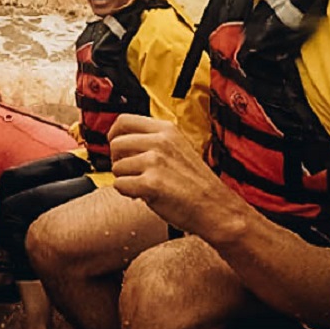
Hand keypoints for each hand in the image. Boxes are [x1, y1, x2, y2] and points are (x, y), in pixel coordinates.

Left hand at [109, 114, 233, 235]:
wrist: (215, 207)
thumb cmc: (196, 183)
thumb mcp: (178, 148)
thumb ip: (153, 141)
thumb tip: (122, 142)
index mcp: (167, 130)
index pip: (124, 121)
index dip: (114, 134)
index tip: (114, 144)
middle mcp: (160, 142)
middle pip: (116, 144)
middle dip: (118, 161)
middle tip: (131, 172)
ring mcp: (155, 161)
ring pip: (116, 167)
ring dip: (125, 179)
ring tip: (144, 186)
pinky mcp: (151, 183)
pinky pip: (120, 185)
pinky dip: (128, 193)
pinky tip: (144, 195)